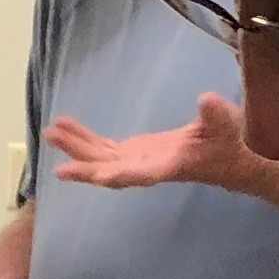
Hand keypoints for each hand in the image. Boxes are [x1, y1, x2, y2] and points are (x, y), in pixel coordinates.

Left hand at [46, 94, 278, 197]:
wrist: (225, 163)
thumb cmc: (227, 145)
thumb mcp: (226, 127)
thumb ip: (216, 115)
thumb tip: (207, 99)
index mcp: (167, 167)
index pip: (142, 175)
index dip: (121, 176)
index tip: (100, 178)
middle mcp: (145, 169)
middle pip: (110, 170)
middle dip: (85, 165)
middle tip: (58, 161)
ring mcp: (135, 162)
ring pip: (100, 158)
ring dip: (76, 147)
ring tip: (51, 132)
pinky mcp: (131, 154)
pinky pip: (102, 148)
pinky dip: (84, 139)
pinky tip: (64, 127)